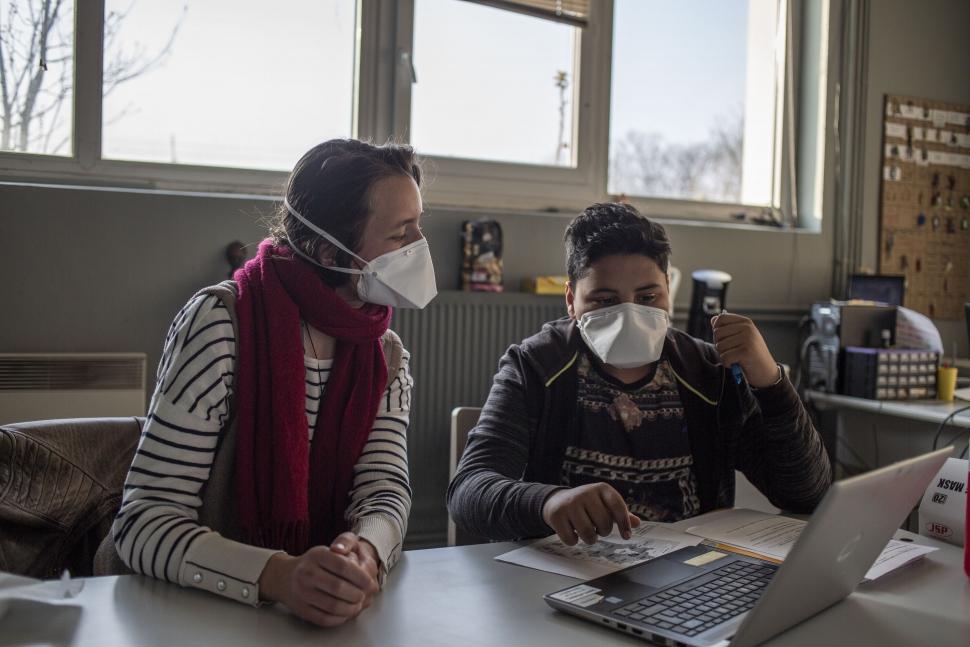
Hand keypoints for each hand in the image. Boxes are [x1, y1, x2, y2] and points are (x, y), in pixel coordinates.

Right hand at [258, 544, 379, 627]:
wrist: (285, 576)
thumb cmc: (314, 563)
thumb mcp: (328, 550)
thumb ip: (348, 553)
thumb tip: (367, 570)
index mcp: (317, 555)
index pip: (343, 566)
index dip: (361, 577)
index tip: (371, 583)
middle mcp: (307, 573)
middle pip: (338, 588)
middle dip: (357, 594)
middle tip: (365, 596)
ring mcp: (302, 592)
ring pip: (332, 606)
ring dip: (350, 609)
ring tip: (358, 606)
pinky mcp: (300, 608)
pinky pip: (323, 618)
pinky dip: (339, 618)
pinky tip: (346, 614)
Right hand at [541, 482, 640, 545]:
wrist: (557, 501)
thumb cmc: (587, 505)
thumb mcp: (604, 505)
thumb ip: (620, 514)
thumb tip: (637, 523)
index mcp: (601, 488)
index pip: (618, 506)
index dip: (624, 523)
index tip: (627, 536)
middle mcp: (586, 493)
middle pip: (603, 524)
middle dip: (602, 532)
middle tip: (596, 528)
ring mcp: (570, 503)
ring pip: (588, 534)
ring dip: (589, 539)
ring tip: (586, 530)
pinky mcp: (557, 514)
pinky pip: (571, 539)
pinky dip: (573, 541)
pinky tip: (571, 531)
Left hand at [711, 313, 779, 387]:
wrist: (767, 372)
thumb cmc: (752, 355)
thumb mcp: (742, 337)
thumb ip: (728, 328)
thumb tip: (713, 320)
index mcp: (746, 322)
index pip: (721, 318)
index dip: (717, 330)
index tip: (726, 339)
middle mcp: (747, 328)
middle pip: (717, 333)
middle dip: (720, 345)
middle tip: (732, 351)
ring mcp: (747, 339)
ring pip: (719, 346)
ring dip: (724, 355)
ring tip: (736, 358)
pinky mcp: (745, 352)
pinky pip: (724, 357)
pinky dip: (727, 364)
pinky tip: (737, 364)